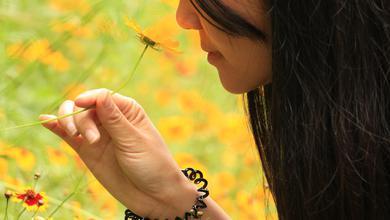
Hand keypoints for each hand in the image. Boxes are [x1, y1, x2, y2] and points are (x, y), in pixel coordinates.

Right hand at [40, 88, 197, 217]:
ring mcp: (98, 135)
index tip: (80, 104)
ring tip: (79, 138)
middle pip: (85, 107)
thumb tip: (100, 94)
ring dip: (69, 123)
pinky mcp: (88, 151)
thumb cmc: (152, 164)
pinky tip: (46, 121)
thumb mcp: (134, 141)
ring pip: (75, 119)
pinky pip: (69, 136)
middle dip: (82, 119)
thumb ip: (114, 119)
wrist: (153, 195)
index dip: (89, 98)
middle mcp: (110, 119)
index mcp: (127, 111)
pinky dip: (57, 128)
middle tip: (93, 140)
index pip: (102, 96)